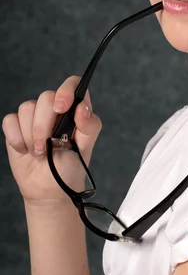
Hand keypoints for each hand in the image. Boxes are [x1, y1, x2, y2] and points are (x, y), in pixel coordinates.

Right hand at [2, 75, 101, 207]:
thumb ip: (89, 126)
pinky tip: (25, 150)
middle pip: (45, 97)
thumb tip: (83, 108)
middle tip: (47, 146)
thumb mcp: (85, 148)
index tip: (61, 108)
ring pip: (26, 108)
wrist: (48, 190)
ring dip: (31, 135)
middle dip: (44, 125)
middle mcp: (54, 109)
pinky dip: (16, 138)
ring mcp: (34, 117)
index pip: (72, 84)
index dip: (66, 91)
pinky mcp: (16, 127)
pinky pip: (10, 120)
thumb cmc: (70, 167)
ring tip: (39, 152)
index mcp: (74, 109)